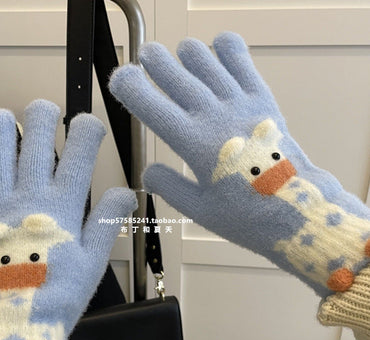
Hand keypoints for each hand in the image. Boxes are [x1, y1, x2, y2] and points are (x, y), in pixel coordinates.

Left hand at [0, 99, 136, 339]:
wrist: (14, 322)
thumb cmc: (59, 293)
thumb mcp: (94, 260)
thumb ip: (108, 221)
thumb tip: (126, 192)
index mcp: (63, 205)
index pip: (79, 152)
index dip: (86, 129)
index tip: (88, 124)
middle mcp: (30, 195)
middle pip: (36, 138)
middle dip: (43, 114)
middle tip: (46, 111)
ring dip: (1, 126)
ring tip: (6, 123)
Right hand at [109, 32, 369, 339]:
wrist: (296, 207)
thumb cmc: (246, 214)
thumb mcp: (198, 209)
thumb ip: (168, 186)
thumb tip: (148, 172)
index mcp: (192, 142)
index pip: (149, 102)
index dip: (129, 85)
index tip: (121, 80)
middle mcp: (212, 114)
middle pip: (173, 70)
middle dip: (153, 60)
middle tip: (147, 61)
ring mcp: (239, 101)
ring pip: (203, 57)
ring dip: (186, 55)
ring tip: (182, 62)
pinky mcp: (261, 97)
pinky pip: (239, 58)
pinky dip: (224, 48)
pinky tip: (217, 55)